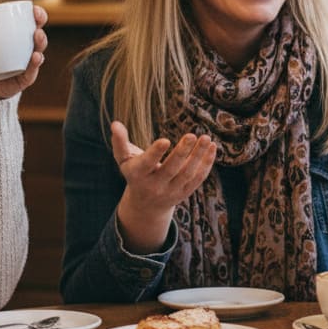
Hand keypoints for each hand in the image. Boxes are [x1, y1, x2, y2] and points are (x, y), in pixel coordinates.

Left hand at [0, 4, 48, 101]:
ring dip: (40, 42)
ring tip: (37, 35)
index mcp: (15, 37)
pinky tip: (35, 57)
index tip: (33, 8)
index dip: (35, 14)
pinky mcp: (23, 79)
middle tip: (38, 18)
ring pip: (38, 50)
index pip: (29, 22)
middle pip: (37, 33)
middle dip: (40, 23)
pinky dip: (35, 64)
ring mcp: (26, 64)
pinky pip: (32, 71)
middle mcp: (24, 48)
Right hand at [112, 122, 216, 254]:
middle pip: (171, 169)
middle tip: (192, 135)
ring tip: (206, 138)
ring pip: (187, 174)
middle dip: (182, 152)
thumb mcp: (123, 160)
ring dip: (198, 156)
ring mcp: (171, 191)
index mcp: (138, 175)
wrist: (146, 204)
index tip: (166, 140)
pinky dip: (206, 164)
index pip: (147, 164)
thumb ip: (119, 142)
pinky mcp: (184, 192)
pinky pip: (197, 179)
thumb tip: (115, 123)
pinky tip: (212, 147)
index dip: (155, 153)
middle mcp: (155, 185)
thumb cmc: (135, 173)